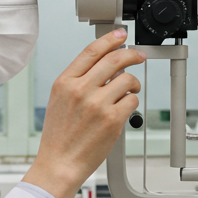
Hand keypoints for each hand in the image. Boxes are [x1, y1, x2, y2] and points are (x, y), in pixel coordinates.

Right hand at [24, 29, 143, 197]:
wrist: (60, 163)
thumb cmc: (60, 136)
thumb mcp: (59, 100)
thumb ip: (78, 80)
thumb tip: (104, 64)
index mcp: (65, 83)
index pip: (91, 51)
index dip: (110, 39)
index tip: (120, 35)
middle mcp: (80, 90)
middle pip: (114, 60)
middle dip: (131, 54)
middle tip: (138, 56)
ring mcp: (97, 105)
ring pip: (127, 80)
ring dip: (133, 83)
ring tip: (130, 91)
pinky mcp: (112, 120)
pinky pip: (132, 101)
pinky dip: (132, 103)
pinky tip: (124, 109)